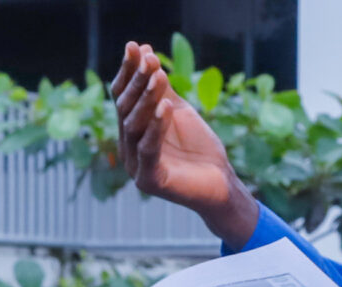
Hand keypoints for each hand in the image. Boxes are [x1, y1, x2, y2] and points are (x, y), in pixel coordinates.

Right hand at [112, 42, 257, 243]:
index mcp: (132, 132)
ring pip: (134, 129)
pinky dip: (156, 129)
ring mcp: (135, 167)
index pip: (123, 98)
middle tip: (148, 58)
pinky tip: (165, 108)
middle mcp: (128, 148)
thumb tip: (148, 55)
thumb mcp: (178, 112)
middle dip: (137, 83)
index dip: (128, 72)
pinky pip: (149, 151)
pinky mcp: (150, 182)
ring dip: (147, 100)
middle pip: (126, 111)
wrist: (218, 184)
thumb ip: (162, 90)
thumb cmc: (198, 149)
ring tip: (158, 76)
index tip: (135, 46)